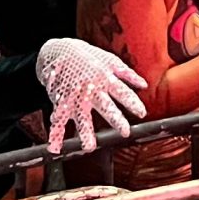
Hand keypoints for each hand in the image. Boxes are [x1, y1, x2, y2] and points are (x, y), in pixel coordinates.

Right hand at [34, 38, 148, 154]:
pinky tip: (55, 148)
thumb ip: (127, 74)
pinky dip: (55, 135)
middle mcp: (91, 89)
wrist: (58, 51)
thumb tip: (144, 85)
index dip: (132, 102)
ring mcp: (75, 96)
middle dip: (115, 118)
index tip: (142, 113)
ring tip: (89, 147)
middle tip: (124, 132)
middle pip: (105, 105)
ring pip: (81, 116)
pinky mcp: (61, 102)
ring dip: (85, 132)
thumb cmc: (88, 57)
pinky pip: (58, 120)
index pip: (122, 91)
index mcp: (105, 78)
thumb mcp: (109, 60)